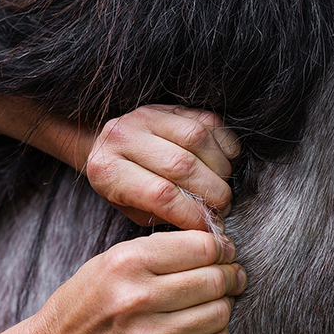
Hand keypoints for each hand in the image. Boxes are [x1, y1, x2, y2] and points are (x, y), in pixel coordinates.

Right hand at [27, 230, 245, 333]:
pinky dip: (218, 331)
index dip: (222, 247)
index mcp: (127, 262)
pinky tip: (205, 325)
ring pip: (219, 312)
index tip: (225, 251)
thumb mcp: (109, 261)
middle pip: (214, 279)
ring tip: (219, 299)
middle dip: (232, 275)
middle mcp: (138, 297)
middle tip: (233, 275)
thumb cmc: (84, 303)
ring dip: (226, 304)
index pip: (200, 247)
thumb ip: (158, 250)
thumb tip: (214, 244)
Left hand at [84, 105, 240, 230]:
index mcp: (108, 171)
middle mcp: (123, 137)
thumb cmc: (125, 188)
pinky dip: (225, 147)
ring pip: (197, 139)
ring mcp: (146, 115)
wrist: (110, 147)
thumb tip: (205, 227)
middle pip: (181, 165)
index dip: (192, 214)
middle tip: (222, 208)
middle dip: (212, 193)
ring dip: (220, 169)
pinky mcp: (169, 105)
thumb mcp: (135, 210)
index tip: (209, 227)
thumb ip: (166, 216)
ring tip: (222, 187)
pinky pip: (209, 123)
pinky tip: (223, 165)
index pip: (160, 194)